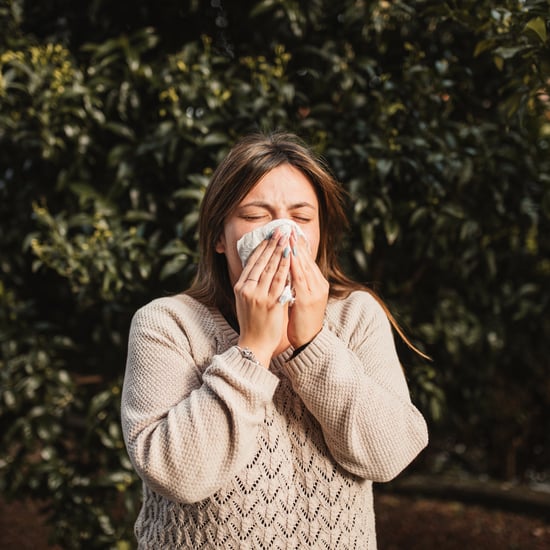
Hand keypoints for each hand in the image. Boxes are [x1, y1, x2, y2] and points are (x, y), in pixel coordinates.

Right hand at [234, 230, 290, 366]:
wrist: (254, 344)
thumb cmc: (252, 322)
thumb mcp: (245, 301)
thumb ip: (251, 285)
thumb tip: (259, 268)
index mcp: (240, 287)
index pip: (251, 262)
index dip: (261, 246)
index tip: (269, 235)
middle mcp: (248, 289)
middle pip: (261, 261)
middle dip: (272, 244)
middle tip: (281, 230)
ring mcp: (259, 295)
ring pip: (271, 268)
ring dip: (280, 250)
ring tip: (287, 238)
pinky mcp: (271, 303)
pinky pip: (280, 281)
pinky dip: (286, 267)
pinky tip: (291, 257)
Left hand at [287, 231, 328, 347]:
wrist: (309, 341)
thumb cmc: (302, 321)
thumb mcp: (300, 298)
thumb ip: (296, 284)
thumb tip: (285, 269)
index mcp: (317, 284)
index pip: (307, 260)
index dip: (299, 246)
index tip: (290, 233)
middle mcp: (318, 285)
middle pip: (307, 259)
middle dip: (296, 243)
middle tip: (288, 228)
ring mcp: (314, 291)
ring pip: (304, 266)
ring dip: (295, 250)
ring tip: (288, 236)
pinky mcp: (308, 299)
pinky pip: (300, 278)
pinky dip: (294, 265)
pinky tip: (288, 255)